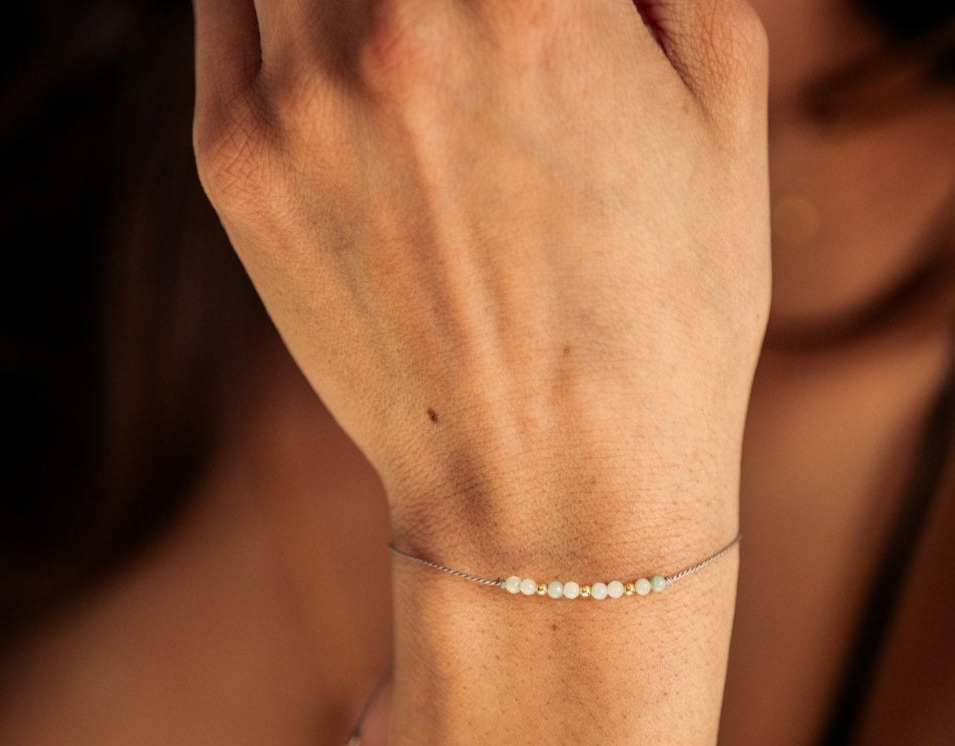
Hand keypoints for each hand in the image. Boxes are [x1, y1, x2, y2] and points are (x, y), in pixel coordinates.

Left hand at [192, 0, 769, 564]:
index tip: (525, 4)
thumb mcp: (724, 119)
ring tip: (405, 37)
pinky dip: (280, 4)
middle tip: (473, 18)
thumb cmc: (664, 325)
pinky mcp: (237, 172)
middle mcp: (390, 20)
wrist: (553, 488)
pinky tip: (342, 52)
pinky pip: (231, 12)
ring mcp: (294, 99)